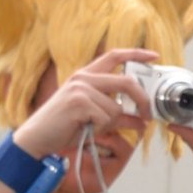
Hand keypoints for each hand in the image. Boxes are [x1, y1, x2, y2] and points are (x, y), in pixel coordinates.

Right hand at [9, 50, 161, 175]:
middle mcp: (84, 78)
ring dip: (110, 124)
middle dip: (143, 101)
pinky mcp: (79, 102)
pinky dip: (101, 128)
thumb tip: (142, 121)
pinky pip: (106, 118)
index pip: (115, 56)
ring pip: (116, 108)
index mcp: (86, 76)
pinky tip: (84, 128)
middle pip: (127, 82)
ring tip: (91, 126)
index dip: (136, 54)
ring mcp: (81, 88)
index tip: (154, 56)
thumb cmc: (64, 128)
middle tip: (148, 116)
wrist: (38, 138)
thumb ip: (118, 115)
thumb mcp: (95, 119)